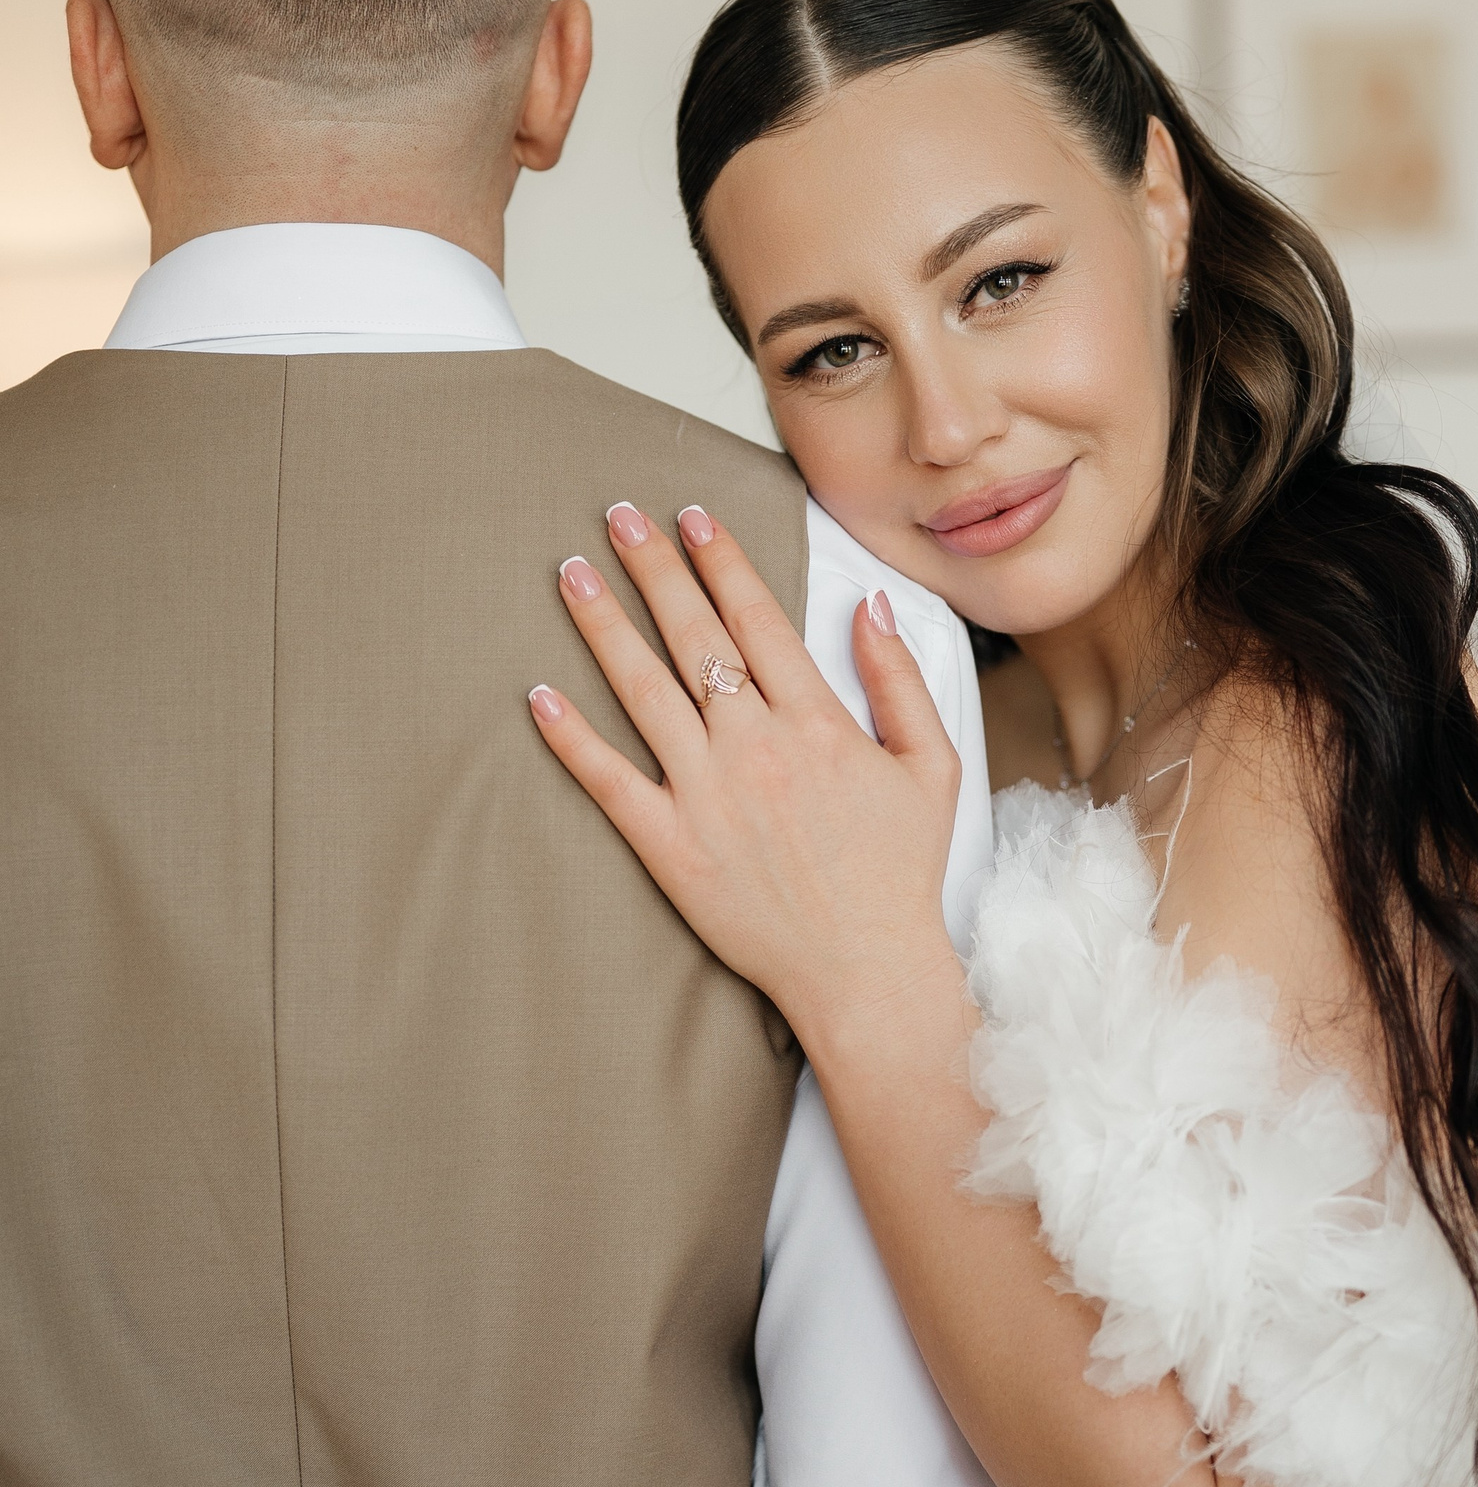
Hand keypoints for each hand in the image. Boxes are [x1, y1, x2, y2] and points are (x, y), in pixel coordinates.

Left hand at [529, 503, 962, 1050]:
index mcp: (817, 722)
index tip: (691, 516)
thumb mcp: (930, 767)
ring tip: (571, 573)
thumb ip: (900, 679)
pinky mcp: (671, 848)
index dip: (720, 560)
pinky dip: (571, 739)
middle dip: (652, 568)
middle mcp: (756, 747)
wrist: (866, 970)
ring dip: (604, 626)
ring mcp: (708, 796)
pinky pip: (610, 782)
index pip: (756, 618)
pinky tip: (538, 696)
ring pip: (644, 691)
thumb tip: (869, 606)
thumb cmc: (900, 874)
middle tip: (617, 516)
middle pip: (693, 636)